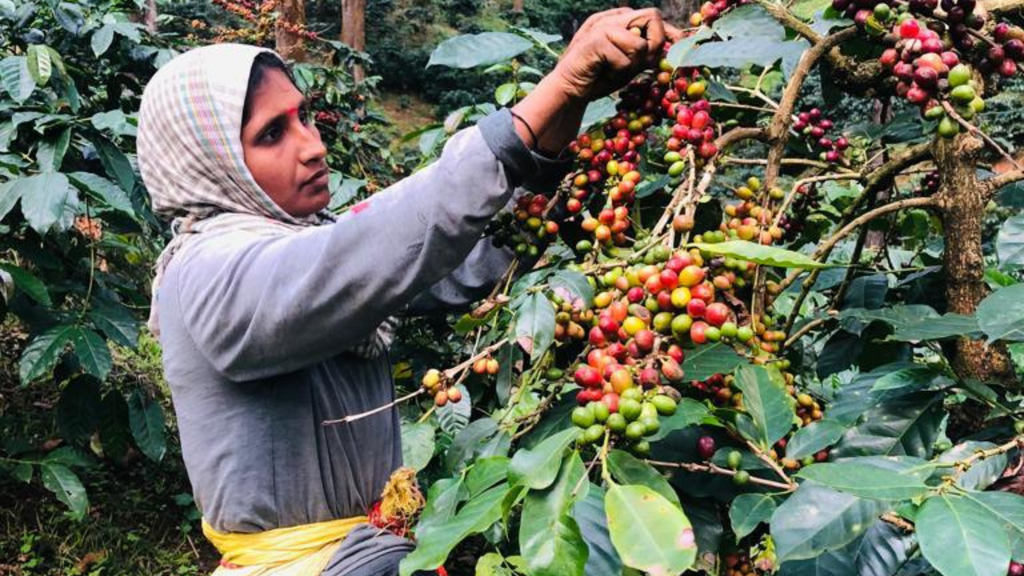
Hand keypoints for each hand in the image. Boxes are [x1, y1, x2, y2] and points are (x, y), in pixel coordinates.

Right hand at [551, 8, 682, 102]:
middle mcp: (612, 17)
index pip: (652, 17)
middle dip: (655, 44)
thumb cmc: (598, 78)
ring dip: (633, 64)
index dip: (669, 31)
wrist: (569, 90)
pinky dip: (619, 72)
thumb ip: (646, 53)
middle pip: (652, 17)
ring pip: (640, 43)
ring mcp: (603, 26)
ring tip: (615, 70)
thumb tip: (673, 49)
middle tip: (644, 63)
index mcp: (618, 19)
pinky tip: (603, 73)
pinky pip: (626, 59)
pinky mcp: (596, 40)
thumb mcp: (628, 63)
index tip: (680, 44)